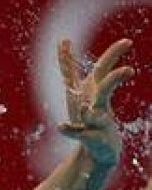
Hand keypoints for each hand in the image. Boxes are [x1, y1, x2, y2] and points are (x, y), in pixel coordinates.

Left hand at [57, 37, 134, 166]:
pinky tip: (60, 126)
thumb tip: (63, 40)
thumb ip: (70, 67)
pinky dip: (70, 130)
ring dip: (89, 114)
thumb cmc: (89, 114)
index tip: (125, 41)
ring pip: (94, 115)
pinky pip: (80, 133)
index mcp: (94, 90)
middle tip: (129, 71)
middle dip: (115, 79)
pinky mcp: (92, 138)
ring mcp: (96, 123)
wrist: (100, 150)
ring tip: (83, 111)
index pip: (101, 69)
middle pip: (106, 89)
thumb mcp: (77, 89)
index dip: (111, 55)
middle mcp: (97, 104)